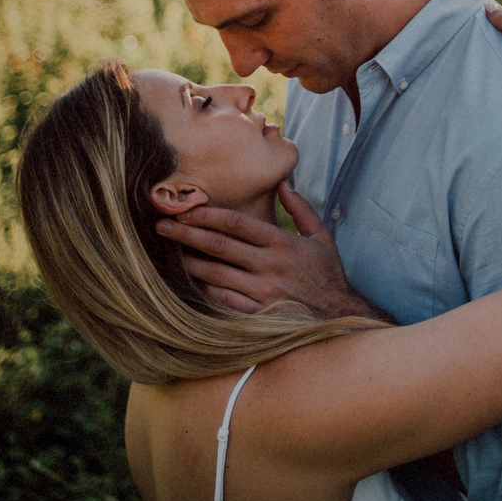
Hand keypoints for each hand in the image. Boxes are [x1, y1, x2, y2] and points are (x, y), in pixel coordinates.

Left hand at [156, 181, 393, 321]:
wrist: (339, 317)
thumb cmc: (328, 276)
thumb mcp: (321, 237)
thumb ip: (301, 209)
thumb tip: (283, 183)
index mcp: (282, 242)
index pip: (237, 223)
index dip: (208, 214)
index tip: (186, 208)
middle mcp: (269, 265)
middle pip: (220, 245)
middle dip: (188, 234)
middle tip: (162, 226)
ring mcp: (262, 292)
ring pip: (216, 273)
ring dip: (189, 262)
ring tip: (168, 253)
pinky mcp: (257, 315)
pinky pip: (224, 300)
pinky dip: (205, 290)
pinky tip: (188, 283)